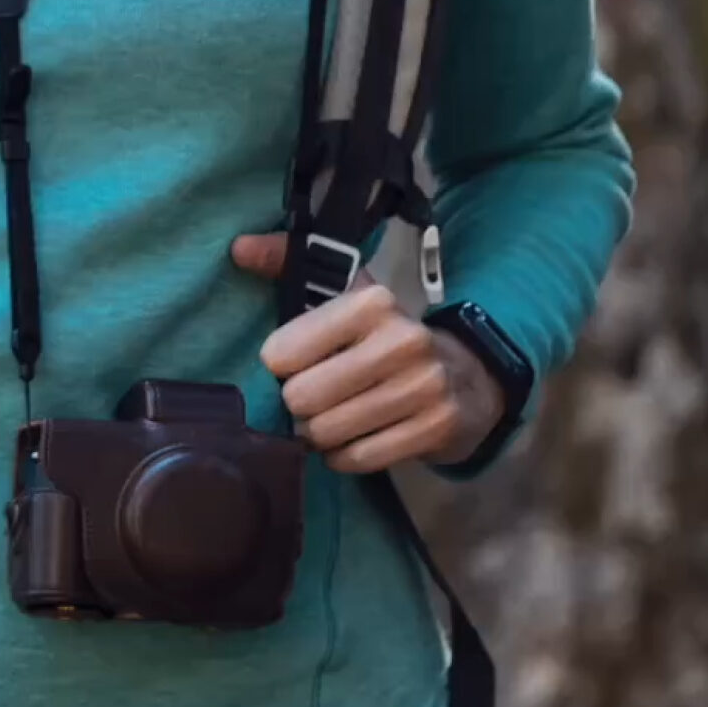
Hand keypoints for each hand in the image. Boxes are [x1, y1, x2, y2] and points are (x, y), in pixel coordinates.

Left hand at [231, 233, 502, 473]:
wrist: (468, 375)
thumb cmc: (386, 333)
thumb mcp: (346, 291)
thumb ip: (289, 262)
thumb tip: (238, 248)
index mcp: (371, 303)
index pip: (285, 349)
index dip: (277, 365)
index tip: (287, 364)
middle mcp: (401, 341)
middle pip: (304, 396)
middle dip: (296, 405)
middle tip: (305, 400)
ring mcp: (424, 387)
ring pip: (330, 431)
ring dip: (317, 434)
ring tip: (323, 421)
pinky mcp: (436, 429)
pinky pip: (361, 458)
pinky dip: (343, 456)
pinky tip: (346, 442)